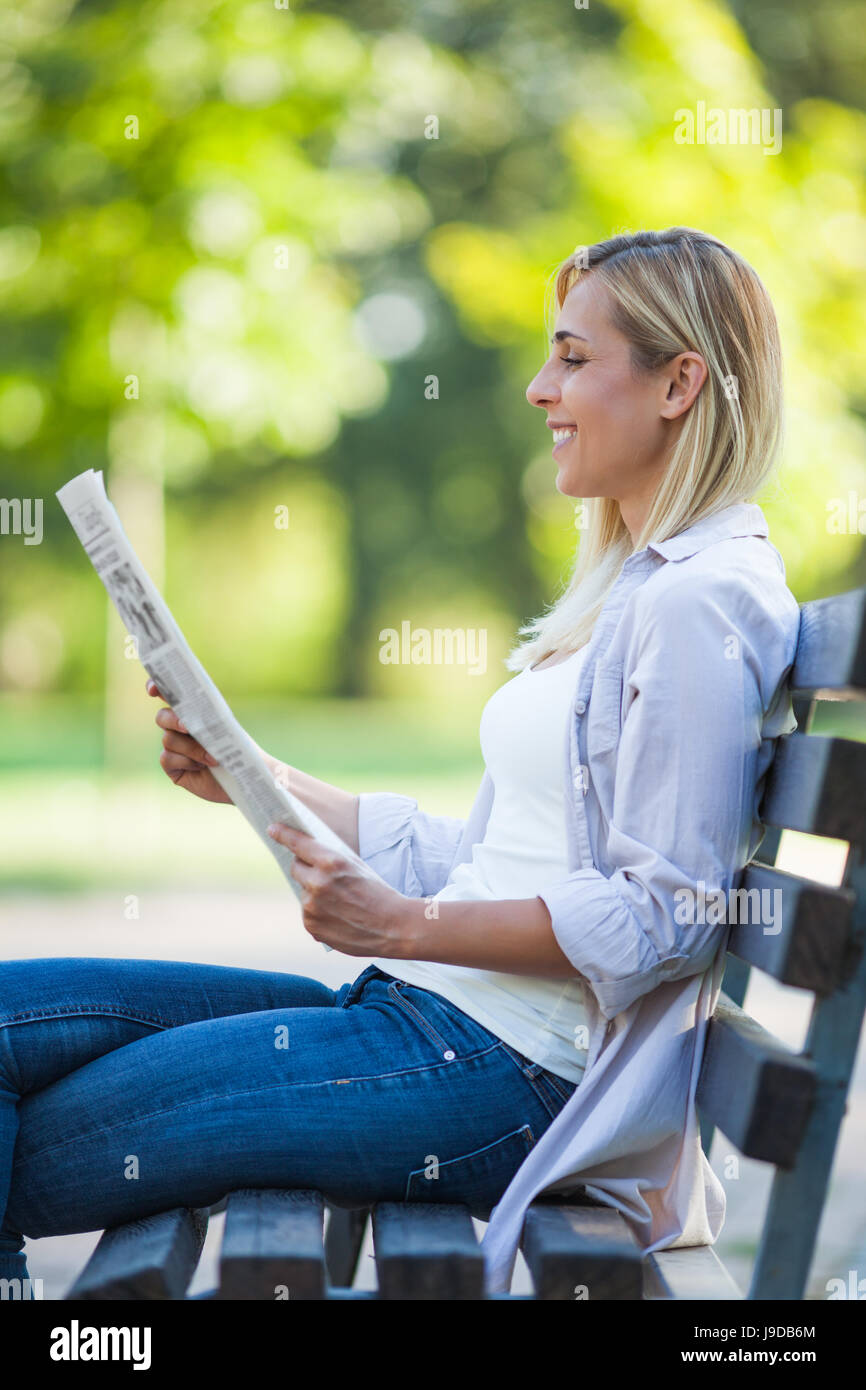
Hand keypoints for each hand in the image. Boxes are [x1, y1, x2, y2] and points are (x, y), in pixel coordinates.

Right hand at [147, 679, 232, 804]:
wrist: (242, 777)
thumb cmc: (236, 749)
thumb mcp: (225, 729)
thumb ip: (208, 717)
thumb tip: (193, 714)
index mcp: (191, 713)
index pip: (169, 696)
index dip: (156, 688)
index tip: (153, 690)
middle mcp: (178, 728)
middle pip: (162, 716)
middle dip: (173, 720)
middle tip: (187, 727)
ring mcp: (173, 748)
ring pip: (168, 739)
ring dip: (191, 748)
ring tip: (212, 757)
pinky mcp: (172, 767)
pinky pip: (167, 758)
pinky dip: (186, 761)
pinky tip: (200, 767)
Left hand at [267, 823, 418, 957]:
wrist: (393, 926)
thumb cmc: (377, 892)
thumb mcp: (357, 865)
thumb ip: (330, 858)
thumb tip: (304, 852)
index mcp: (331, 862)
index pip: (298, 843)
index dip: (283, 834)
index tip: (273, 828)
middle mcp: (317, 883)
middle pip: (296, 867)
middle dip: (305, 867)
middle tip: (321, 871)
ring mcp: (312, 907)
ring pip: (303, 891)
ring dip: (313, 892)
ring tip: (340, 900)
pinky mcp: (311, 926)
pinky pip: (307, 912)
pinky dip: (317, 911)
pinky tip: (337, 914)